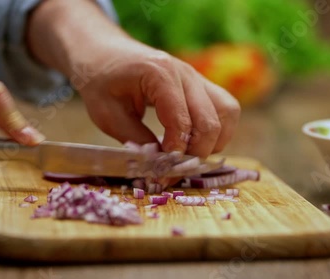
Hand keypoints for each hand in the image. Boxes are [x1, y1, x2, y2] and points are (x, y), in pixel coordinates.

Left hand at [27, 0, 239, 157]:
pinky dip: (217, 131)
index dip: (175, 153)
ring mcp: (197, 77)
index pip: (182, 122)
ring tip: (188, 156)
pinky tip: (195, 143)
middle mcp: (186, 73)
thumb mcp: (108, 115)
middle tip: (173, 171)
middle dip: (196, 154)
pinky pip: (224, 109)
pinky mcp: (201, 85)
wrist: (104, 52)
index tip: (161, 174)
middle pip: (211, 121)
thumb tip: (159, 168)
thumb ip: (136, 141)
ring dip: (213, 141)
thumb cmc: (102, 81)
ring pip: (227, 113)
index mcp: (160, 74)